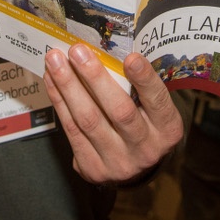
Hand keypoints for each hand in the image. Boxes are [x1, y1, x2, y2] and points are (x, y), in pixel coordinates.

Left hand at [43, 46, 183, 184]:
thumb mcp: (153, 108)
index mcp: (167, 129)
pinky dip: (60, 102)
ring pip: (89, 120)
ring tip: (55, 60)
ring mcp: (118, 162)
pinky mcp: (92, 168)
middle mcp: (145, 149)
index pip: (157, 101)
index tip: (131, 57)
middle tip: (78, 51)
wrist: (135, 167)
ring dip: (68, 86)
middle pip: (119, 111)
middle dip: (95, 78)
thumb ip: (137, 87)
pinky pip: (72, 130)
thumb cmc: (144, 123)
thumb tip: (107, 51)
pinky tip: (52, 80)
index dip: (145, 80)